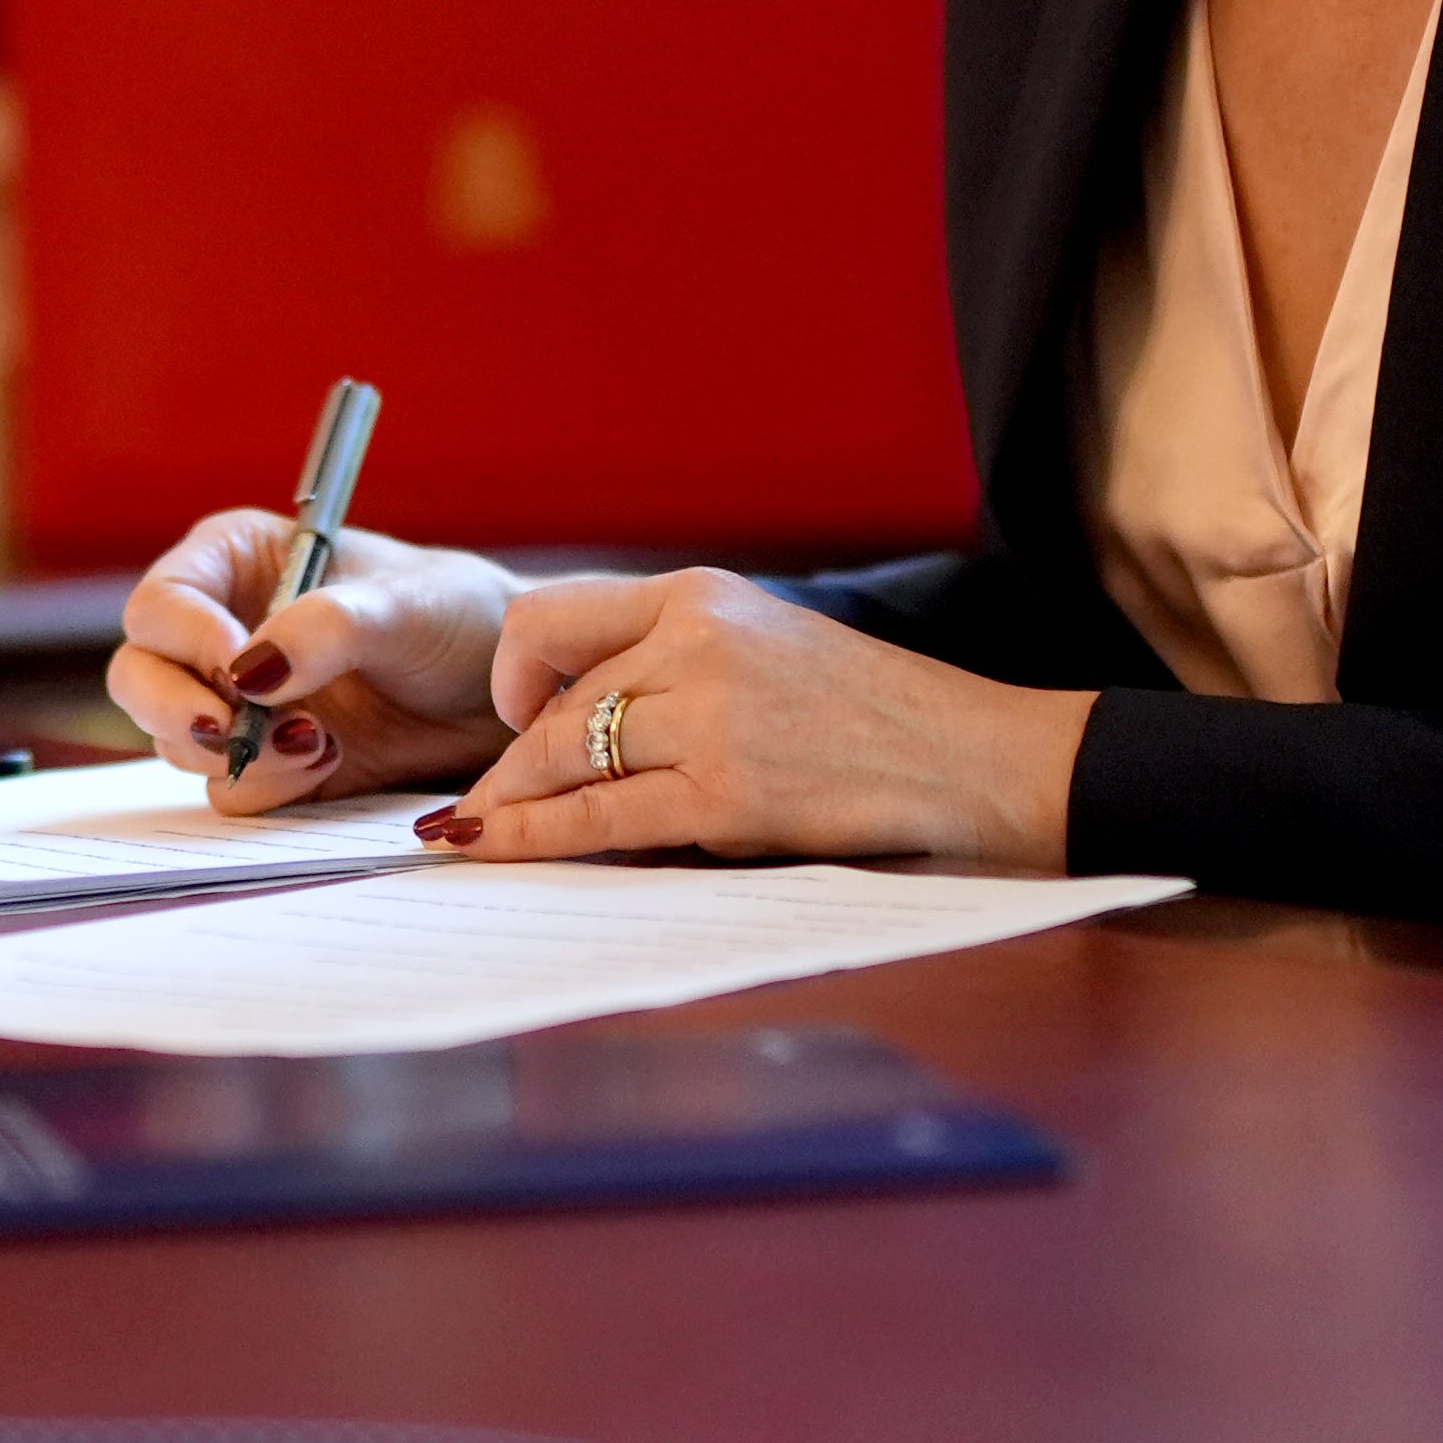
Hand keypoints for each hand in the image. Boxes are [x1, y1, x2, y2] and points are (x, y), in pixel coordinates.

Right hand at [108, 514, 518, 813]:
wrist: (504, 695)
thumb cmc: (457, 617)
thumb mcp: (404, 606)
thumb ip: (327, 628)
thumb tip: (251, 673)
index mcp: (235, 564)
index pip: (160, 604)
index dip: (184, 641)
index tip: (240, 676)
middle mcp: (220, 630)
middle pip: (139, 678)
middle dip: (181, 712)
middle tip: (237, 731)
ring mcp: (238, 704)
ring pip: (174, 742)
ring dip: (234, 755)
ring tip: (318, 744)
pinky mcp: (267, 764)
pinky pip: (229, 790)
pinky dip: (267, 788)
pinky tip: (328, 763)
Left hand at [427, 571, 1089, 868]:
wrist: (972, 756)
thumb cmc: (873, 712)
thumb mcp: (767, 643)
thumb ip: (676, 662)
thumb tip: (573, 722)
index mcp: (700, 592)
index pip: (554, 617)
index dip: (513, 674)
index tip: (512, 716)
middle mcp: (696, 640)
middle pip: (556, 702)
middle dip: (507, 764)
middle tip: (473, 810)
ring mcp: (711, 716)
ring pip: (565, 758)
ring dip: (507, 806)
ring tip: (470, 838)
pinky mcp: (728, 792)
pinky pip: (601, 818)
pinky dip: (535, 837)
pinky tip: (497, 850)